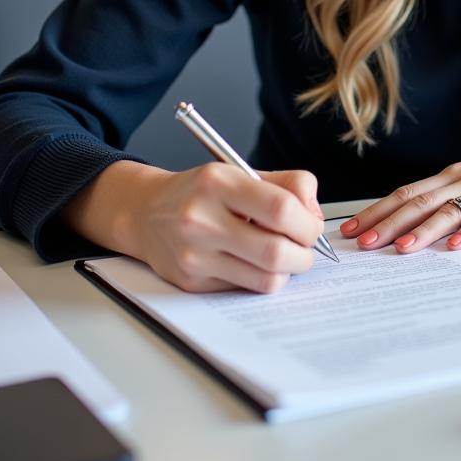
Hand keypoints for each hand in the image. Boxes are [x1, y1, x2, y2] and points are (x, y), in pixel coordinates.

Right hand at [113, 163, 324, 293]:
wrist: (146, 212)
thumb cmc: (204, 191)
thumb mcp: (243, 172)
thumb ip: (288, 185)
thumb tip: (315, 216)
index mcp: (219, 182)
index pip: (280, 208)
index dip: (307, 223)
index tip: (312, 227)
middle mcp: (201, 219)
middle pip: (276, 251)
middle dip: (304, 255)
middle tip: (304, 248)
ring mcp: (194, 254)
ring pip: (265, 278)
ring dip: (287, 271)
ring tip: (285, 257)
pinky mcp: (191, 282)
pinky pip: (245, 288)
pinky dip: (261, 279)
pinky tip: (254, 262)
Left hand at [339, 119, 460, 253]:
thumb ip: (456, 195)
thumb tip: (421, 218)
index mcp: (454, 175)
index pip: (408, 192)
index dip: (379, 210)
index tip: (352, 227)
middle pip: (419, 201)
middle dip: (388, 222)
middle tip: (360, 241)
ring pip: (449, 210)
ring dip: (422, 230)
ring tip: (399, 249)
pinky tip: (456, 247)